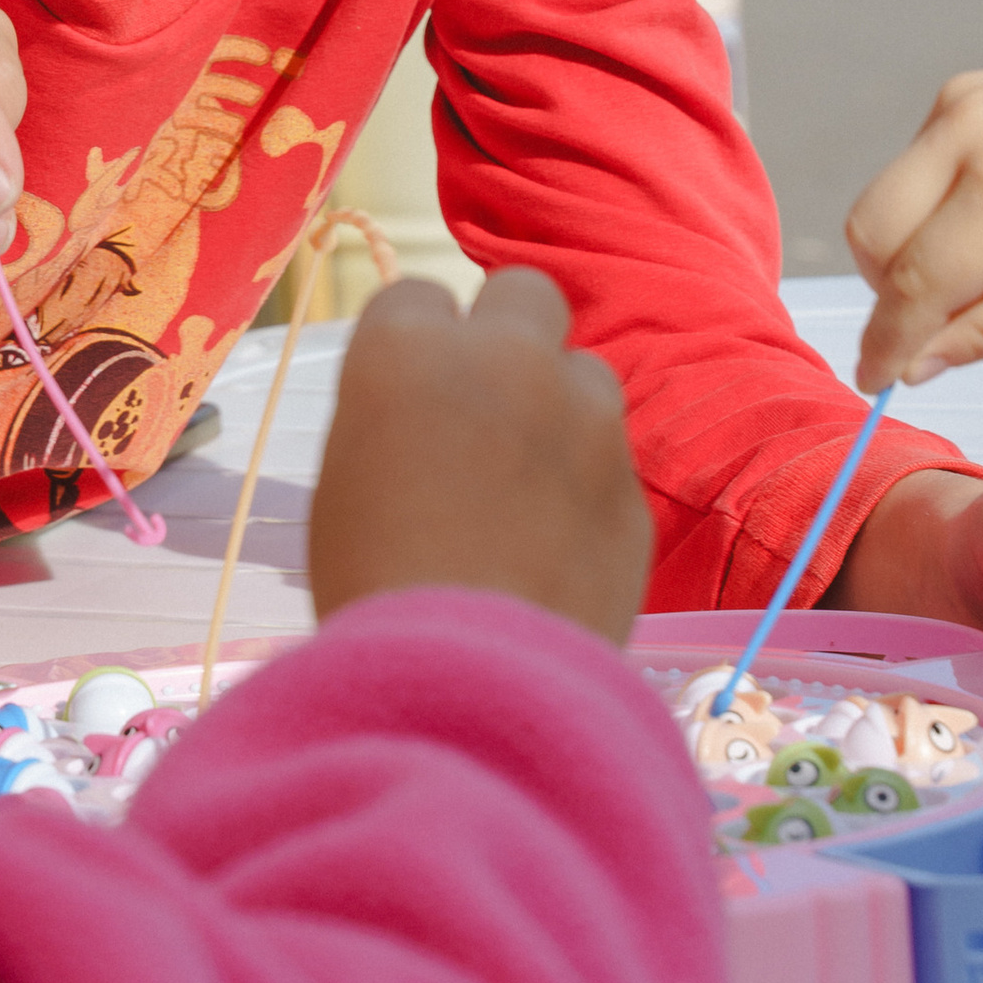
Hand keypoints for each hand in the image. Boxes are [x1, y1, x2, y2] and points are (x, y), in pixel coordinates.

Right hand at [310, 269, 652, 647]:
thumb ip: (398, 414)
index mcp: (409, 350)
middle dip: (512, 334)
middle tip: (489, 405)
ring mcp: (585, 421)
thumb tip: (431, 410)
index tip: (410, 391)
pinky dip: (588, 491)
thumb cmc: (371, 586)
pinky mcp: (634, 491)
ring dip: (563, 411)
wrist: (463, 689)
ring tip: (529, 490)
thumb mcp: (348, 477)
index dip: (415, 345)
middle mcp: (506, 361)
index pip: (418, 295)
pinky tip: (556, 550)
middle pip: (525, 293)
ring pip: (587, 375)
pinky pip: (612, 464)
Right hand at [847, 49, 982, 389]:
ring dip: (913, 248)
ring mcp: (963, 98)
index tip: (877, 380)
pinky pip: (917, 163)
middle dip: (892, 292)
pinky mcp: (968, 87)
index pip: (911, 284)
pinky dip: (935, 207)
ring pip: (886, 196)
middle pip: (870, 231)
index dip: (888, 342)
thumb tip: (913, 363)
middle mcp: (967, 128)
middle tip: (950, 325)